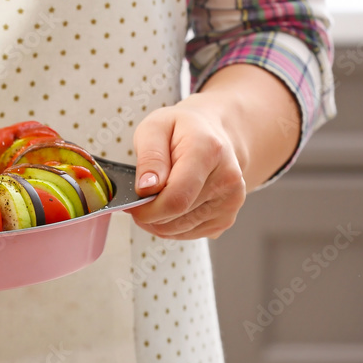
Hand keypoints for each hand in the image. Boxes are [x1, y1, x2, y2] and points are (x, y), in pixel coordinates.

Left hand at [127, 93, 246, 239]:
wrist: (213, 133)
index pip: (177, 198)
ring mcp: (231, 201)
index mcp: (208, 151)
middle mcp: (227, 179)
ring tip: (152, 199)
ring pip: (180, 230)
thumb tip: (146, 188)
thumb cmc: (182, 129)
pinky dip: (171, 225)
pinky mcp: (226, 218)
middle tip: (138, 198)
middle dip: (148, 213)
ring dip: (158, 221)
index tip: (131, 204)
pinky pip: (189, 234)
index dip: (148, 208)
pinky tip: (169, 205)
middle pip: (177, 216)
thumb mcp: (155, 128)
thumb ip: (149, 157)